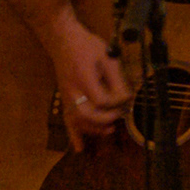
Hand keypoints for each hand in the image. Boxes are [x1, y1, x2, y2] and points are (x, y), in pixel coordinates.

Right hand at [48, 24, 130, 151]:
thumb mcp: (107, 57)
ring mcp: (66, 97)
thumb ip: (117, 79)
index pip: (101, 100)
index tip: (126, 99)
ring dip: (94, 129)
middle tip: (119, 116)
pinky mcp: (65, 100)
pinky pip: (67, 121)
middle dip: (105, 119)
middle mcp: (72, 90)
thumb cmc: (87, 45)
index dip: (116, 104)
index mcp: (84, 78)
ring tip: (110, 129)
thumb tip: (126, 98)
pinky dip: (74, 136)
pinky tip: (80, 149)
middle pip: (86, 114)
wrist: (63, 40)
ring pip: (77, 121)